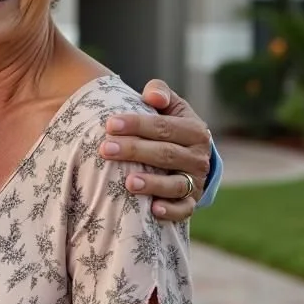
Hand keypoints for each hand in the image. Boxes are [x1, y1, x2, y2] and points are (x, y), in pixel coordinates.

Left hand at [100, 79, 211, 223]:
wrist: (190, 156)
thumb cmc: (170, 126)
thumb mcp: (169, 107)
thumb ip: (160, 93)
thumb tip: (152, 96)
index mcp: (194, 130)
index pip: (164, 126)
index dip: (137, 124)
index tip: (110, 124)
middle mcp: (198, 157)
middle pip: (165, 154)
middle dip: (134, 151)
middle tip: (105, 149)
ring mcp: (196, 181)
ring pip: (176, 184)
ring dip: (152, 183)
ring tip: (129, 183)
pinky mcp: (191, 202)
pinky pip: (184, 209)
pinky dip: (171, 210)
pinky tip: (153, 209)